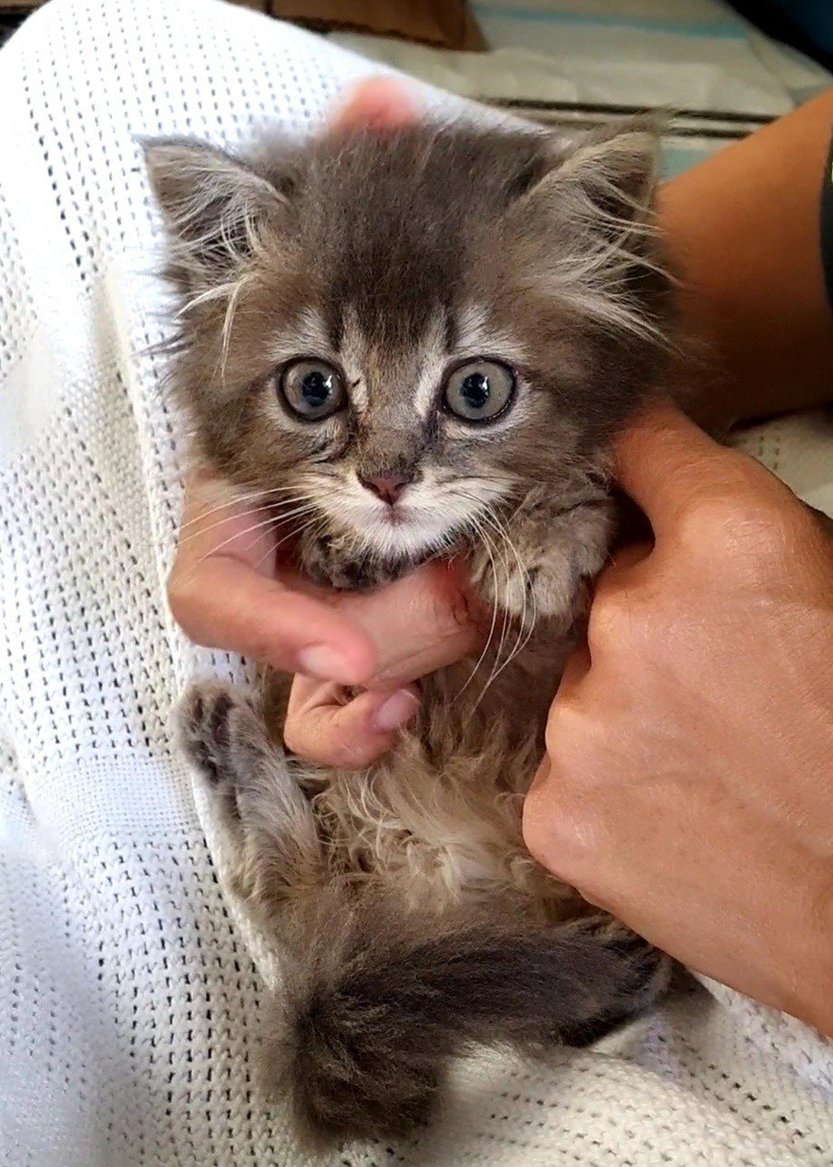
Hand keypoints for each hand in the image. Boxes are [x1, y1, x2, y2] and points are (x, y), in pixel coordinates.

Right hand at [168, 80, 481, 755]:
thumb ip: (387, 190)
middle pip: (288, 652)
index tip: (347, 658)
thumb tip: (375, 104)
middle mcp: (289, 543)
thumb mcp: (431, 235)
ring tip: (470, 635)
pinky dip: (370, 723)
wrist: (525, 349)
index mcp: (270, 474)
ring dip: (387, 684)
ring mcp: (334, 594)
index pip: (218, 584)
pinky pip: (350, 714)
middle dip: (377, 639)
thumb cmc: (468, 293)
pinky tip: (410, 716)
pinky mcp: (387, 632)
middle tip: (468, 601)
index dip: (273, 625)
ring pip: (316, 695)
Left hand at [523, 404, 832, 1033]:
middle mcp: (634, 617)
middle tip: (718, 678)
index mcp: (729, 541)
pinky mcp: (553, 813)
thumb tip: (675, 509)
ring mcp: (582, 722)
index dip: (639, 460)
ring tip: (708, 761)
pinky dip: (609, 783)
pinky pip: (564, 768)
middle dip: (647, 613)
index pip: (637, 445)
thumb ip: (748, 539)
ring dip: (626, 704)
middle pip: (602, 580)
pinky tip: (679, 811)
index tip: (626, 468)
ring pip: (581, 681)